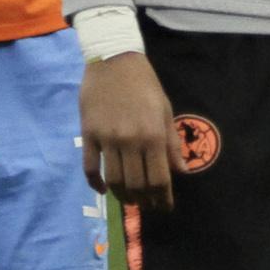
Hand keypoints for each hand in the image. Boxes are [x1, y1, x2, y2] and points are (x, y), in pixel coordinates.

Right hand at [79, 52, 183, 211]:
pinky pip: (89, 167)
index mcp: (154, 135)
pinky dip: (95, 183)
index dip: (163, 198)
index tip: (165, 208)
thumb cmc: (145, 85)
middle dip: (143, 201)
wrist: (114, 61)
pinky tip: (102, 190)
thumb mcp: (165, 111)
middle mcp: (131, 141)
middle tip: (147, 206)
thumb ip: (171, 143)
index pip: (159, 178)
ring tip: (129, 200)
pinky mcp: (88, 135)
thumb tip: (181, 172)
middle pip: (136, 184)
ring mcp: (107, 139)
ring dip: (121, 196)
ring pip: (113, 180)